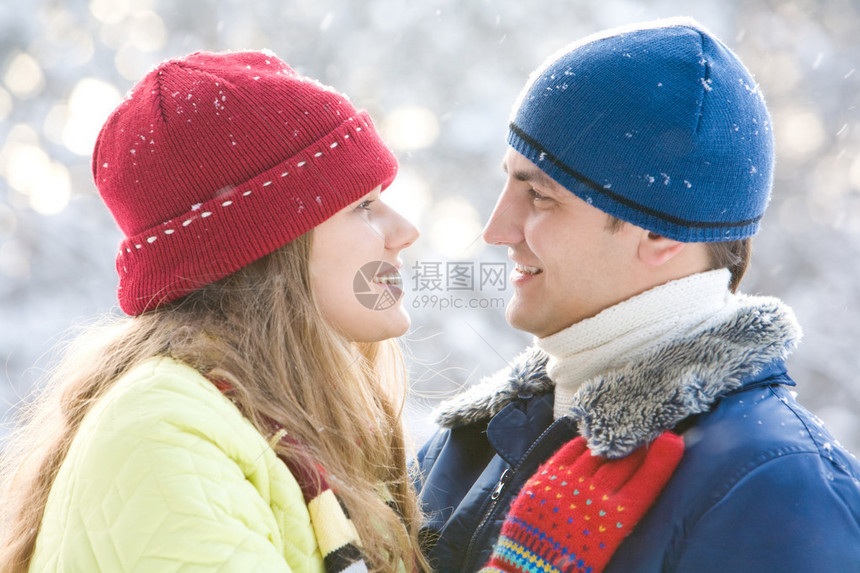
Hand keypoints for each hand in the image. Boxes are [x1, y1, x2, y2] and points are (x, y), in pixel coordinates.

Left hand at [482, 432, 683, 572]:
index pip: (646, 482)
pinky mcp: (545, 477)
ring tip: (621, 433)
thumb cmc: (572, 562)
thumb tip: (631, 484)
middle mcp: (594, 497)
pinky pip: (569, 451)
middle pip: (624, 462)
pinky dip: (582, 443)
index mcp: (614, 520)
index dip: (662, 461)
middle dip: (638, 447)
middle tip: (647, 432)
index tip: (673, 440)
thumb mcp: (605, 543)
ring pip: (598, 453)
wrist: (529, 566)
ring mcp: (568, 484)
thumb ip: (618, 515)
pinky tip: (590, 439)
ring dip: (612, 443)